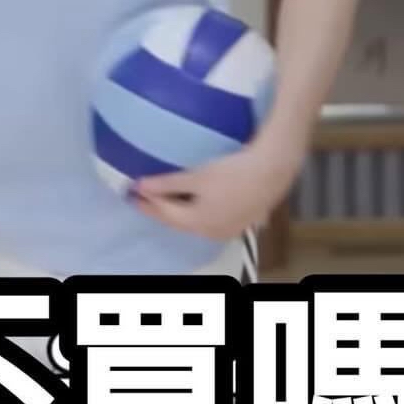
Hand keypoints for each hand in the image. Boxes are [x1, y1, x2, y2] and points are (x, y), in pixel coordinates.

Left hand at [131, 138, 302, 240]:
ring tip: (162, 199)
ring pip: (193, 221)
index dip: (147, 202)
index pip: (164, 214)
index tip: (131, 192)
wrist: (272, 170)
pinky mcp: (239, 221)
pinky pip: (208, 218)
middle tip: (141, 197)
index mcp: (198, 223)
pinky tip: (191, 201)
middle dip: (159, 209)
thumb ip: (167, 184)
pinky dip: (194, 210)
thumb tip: (140, 187)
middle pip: (178, 221)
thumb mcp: (196, 176)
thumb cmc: (232, 172)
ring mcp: (227, 229)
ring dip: (177, 211)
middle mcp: (211, 232)